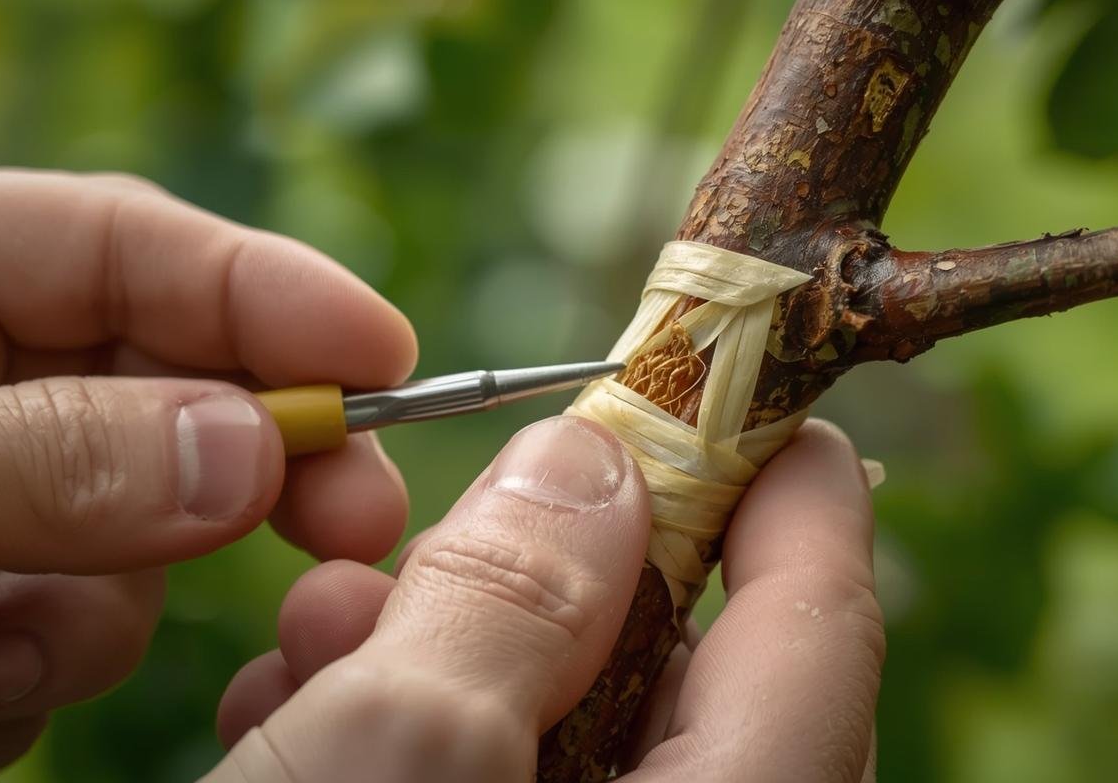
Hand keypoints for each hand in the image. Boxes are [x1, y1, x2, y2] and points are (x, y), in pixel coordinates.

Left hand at [0, 158, 416, 779]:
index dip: (268, 294)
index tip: (387, 354)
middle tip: (344, 532)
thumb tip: (255, 444)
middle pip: (158, 400)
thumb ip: (42, 454)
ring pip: (106, 554)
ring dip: (62, 626)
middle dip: (236, 474)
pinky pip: (28, 660)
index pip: (127, 250)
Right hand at [211, 417, 882, 781]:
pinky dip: (420, 738)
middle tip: (450, 515)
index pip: (821, 622)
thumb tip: (586, 461)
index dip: (782, 474)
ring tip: (319, 624)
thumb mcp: (400, 756)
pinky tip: (296, 715)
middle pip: (689, 667)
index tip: (727, 374)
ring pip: (576, 729)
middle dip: (557, 566)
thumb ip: (507, 599)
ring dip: (451, 651)